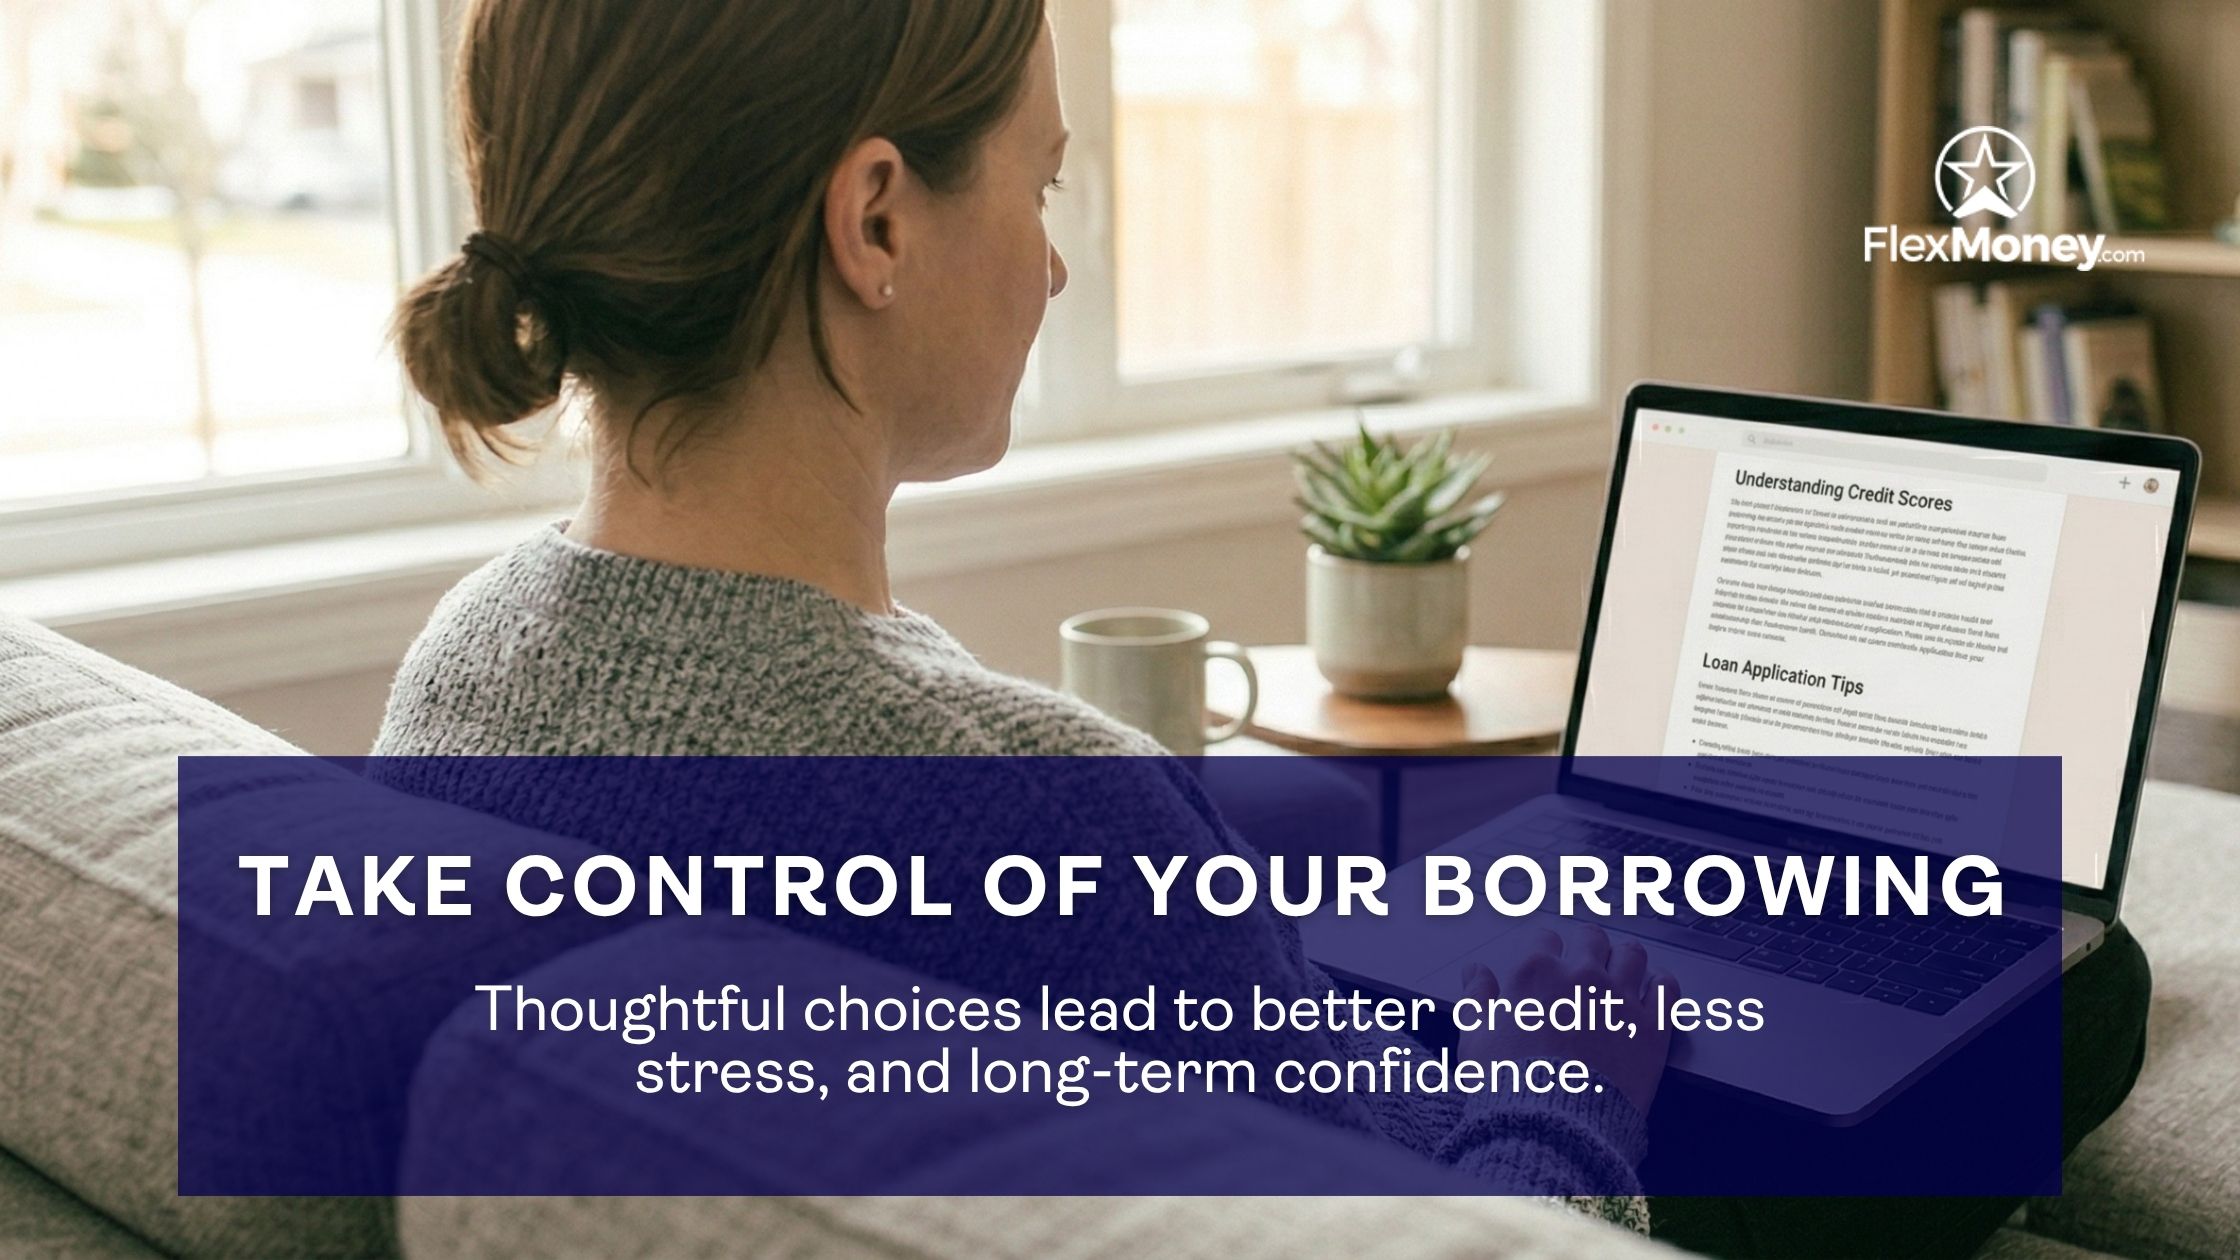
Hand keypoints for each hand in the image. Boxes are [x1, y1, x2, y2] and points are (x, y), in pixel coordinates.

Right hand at [1455, 924, 1676, 1116]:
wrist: (1554, 1127)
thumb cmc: (1511, 1086)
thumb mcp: (1475, 1037)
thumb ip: (1475, 996)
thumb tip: (1474, 972)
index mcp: (1536, 973)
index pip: (1545, 938)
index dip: (1545, 951)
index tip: (1546, 963)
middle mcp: (1581, 976)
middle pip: (1591, 937)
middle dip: (1586, 946)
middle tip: (1585, 962)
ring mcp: (1620, 998)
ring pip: (1632, 954)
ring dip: (1624, 959)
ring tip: (1620, 972)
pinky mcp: (1652, 1027)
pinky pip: (1666, 987)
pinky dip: (1661, 984)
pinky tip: (1652, 991)